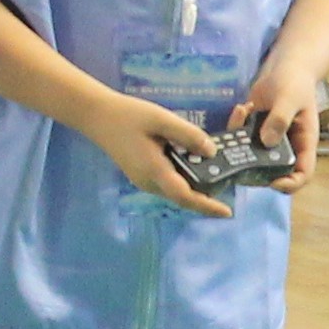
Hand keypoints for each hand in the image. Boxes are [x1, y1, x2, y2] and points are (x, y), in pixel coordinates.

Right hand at [83, 89, 230, 216]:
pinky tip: (196, 165)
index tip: (228, 212)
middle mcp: (149, 183)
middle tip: (230, 182)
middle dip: (207, 196)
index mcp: (155, 171)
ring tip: (218, 173)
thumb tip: (211, 151)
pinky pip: (169, 183)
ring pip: (176, 191)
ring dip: (196, 187)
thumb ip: (188, 135)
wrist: (98, 117)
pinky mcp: (142, 175)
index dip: (208, 206)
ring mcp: (144, 181)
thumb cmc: (129, 116)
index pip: (186, 196)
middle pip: (183, 196)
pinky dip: (185, 179)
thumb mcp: (162, 119)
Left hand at [232, 62, 328, 191]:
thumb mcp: (290, 98)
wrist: (284, 68)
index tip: (273, 182)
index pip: (302, 173)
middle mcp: (285, 147)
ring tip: (242, 116)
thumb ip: (280, 119)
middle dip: (254, 167)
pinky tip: (242, 107)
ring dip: (241, 145)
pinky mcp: (252, 131)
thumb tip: (266, 142)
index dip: (290, 184)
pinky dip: (236, 126)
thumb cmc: (295, 83)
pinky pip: (240, 139)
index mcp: (303, 143)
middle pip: (272, 171)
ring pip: (251, 157)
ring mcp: (267, 141)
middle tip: (241, 154)